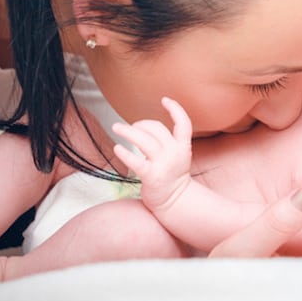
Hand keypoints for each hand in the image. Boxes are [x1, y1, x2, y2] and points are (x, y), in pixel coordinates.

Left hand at [112, 97, 192, 211]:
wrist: (175, 201)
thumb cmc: (171, 176)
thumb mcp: (177, 155)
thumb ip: (167, 142)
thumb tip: (144, 127)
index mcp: (183, 147)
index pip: (184, 123)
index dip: (176, 109)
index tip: (165, 100)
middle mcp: (174, 153)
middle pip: (156, 128)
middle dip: (141, 123)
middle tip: (131, 127)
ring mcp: (163, 165)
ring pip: (144, 140)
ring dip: (128, 131)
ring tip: (117, 128)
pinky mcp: (151, 176)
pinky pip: (136, 161)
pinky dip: (125, 153)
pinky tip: (117, 148)